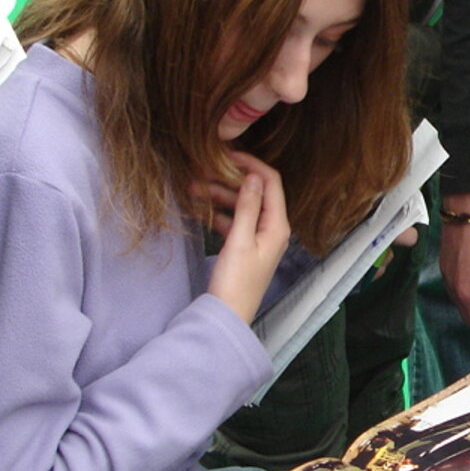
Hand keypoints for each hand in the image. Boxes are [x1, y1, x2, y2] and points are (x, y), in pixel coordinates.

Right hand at [205, 153, 291, 322]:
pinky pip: (234, 222)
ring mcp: (259, 238)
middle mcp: (272, 229)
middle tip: (201, 171)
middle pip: (254, 193)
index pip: (271, 182)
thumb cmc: (235, 282)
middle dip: (229, 180)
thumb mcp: (240, 240)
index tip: (227, 155)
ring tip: (192, 188)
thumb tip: (253, 177)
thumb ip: (247, 207)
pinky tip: (199, 208)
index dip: (251, 165)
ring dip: (219, 196)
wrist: (227, 316)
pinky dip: (218, 214)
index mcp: (277, 225)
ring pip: (241, 207)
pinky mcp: (246, 248)